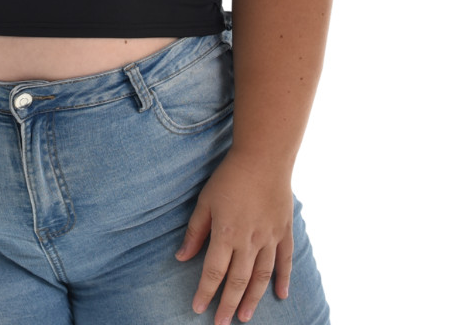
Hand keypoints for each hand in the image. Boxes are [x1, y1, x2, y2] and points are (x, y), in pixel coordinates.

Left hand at [175, 151, 293, 323]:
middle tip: (221, 323)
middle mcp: (249, 241)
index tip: (198, 308)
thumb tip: (181, 257)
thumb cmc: (229, 177)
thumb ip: (195, 231)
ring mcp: (269, 238)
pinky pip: (285, 261)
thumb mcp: (205, 201)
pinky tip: (280, 295)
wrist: (263, 157)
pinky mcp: (284, 231)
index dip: (205, 292)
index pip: (213, 272)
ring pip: (261, 277)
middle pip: (238, 281)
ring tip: (244, 317)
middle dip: (227, 304)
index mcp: (226, 233)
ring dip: (252, 299)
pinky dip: (283, 279)